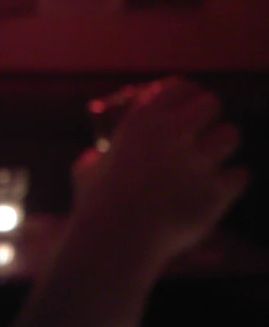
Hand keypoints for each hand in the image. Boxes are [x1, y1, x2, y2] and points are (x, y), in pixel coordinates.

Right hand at [72, 77, 249, 263]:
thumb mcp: (87, 167)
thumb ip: (99, 155)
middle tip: (202, 133)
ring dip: (222, 145)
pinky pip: (239, 175)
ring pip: (231, 135)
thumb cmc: (96, 203)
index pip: (179, 86)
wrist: (116, 240)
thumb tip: (97, 156)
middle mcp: (174, 133)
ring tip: (211, 160)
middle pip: (211, 103)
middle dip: (208, 116)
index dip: (186, 96)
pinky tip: (220, 187)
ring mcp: (198, 162)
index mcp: (143, 119)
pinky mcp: (215, 192)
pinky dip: (230, 181)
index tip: (186, 106)